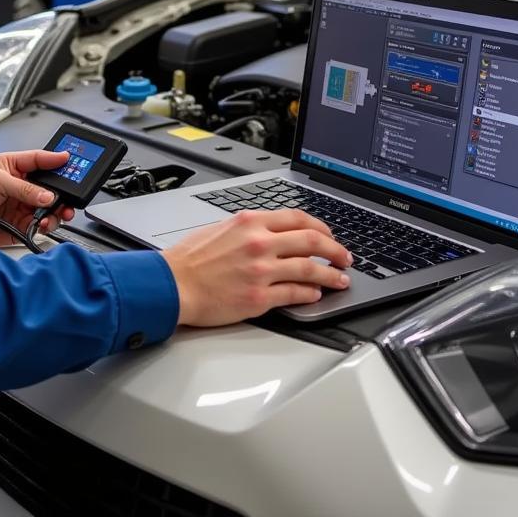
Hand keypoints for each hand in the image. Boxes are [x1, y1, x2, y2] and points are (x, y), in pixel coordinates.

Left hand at [0, 150, 75, 247]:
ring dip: (56, 212)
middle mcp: (20, 187)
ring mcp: (19, 207)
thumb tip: (47, 196)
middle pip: (50, 188)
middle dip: (62, 193)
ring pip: (47, 209)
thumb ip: (24, 188)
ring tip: (56, 214)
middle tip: (69, 197)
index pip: (41, 161)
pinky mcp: (17, 227)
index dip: (56, 160)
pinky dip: (45, 227)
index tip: (71, 160)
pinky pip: (38, 227)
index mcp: (14, 167)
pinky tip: (44, 224)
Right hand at [161, 209, 351, 325]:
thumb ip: (250, 228)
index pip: (299, 218)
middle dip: (335, 250)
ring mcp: (261, 271)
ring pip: (309, 269)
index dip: (322, 227)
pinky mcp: (258, 298)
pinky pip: (294, 293)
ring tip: (341, 280)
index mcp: (250, 222)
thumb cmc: (190, 259)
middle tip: (345, 257)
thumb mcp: (221, 228)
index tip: (330, 235)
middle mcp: (259, 243)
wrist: (171, 284)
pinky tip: (316, 294)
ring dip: (331, 275)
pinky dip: (310, 293)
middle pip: (312, 241)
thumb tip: (274, 232)